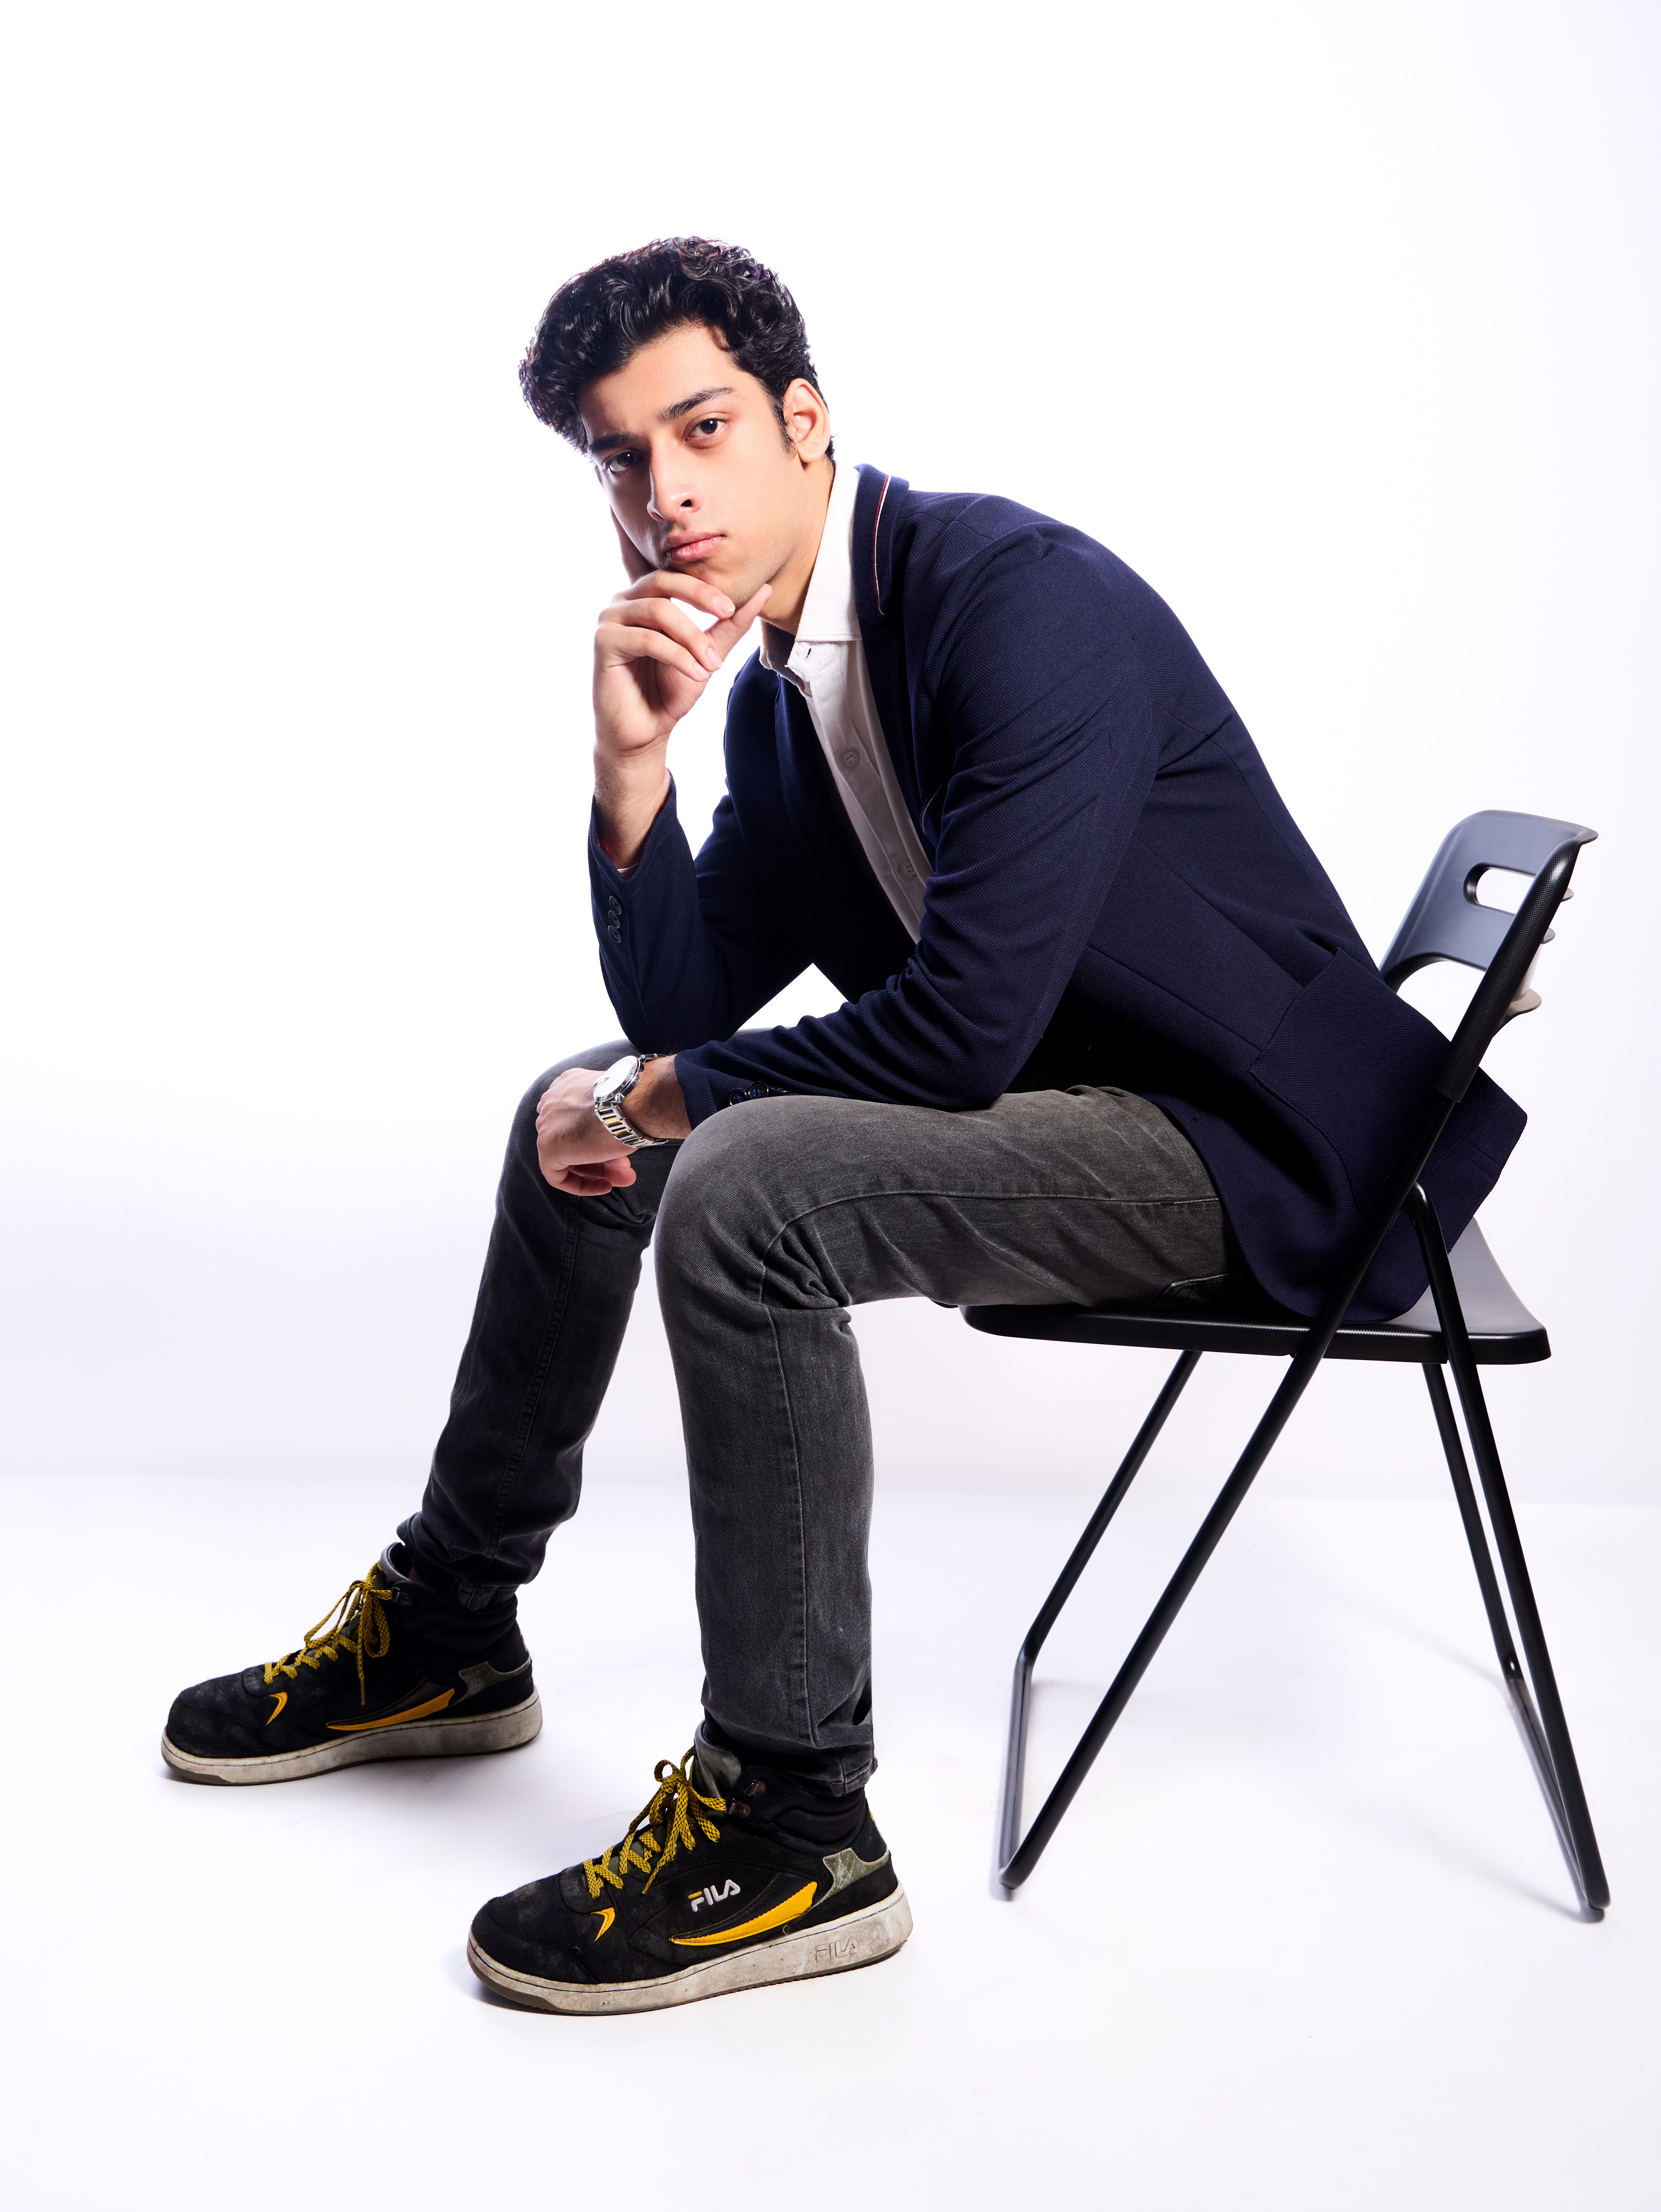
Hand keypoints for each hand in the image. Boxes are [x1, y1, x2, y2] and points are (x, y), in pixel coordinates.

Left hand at [534, 1068, 638, 1195]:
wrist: (630, 1102)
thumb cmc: (632, 1099)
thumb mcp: (619, 1100)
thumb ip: (607, 1112)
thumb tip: (615, 1130)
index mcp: (568, 1085)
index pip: (575, 1117)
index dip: (598, 1136)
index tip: (618, 1146)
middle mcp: (552, 1101)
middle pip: (573, 1137)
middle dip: (602, 1155)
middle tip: (625, 1164)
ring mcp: (547, 1124)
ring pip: (569, 1156)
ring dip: (600, 1170)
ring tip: (626, 1177)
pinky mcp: (548, 1147)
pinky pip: (558, 1174)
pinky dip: (582, 1184)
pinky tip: (606, 1185)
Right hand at [593, 568, 771, 758]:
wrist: (645, 732)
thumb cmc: (669, 691)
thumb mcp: (706, 652)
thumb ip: (730, 624)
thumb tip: (764, 590)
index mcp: (645, 599)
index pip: (675, 575)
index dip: (705, 586)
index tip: (733, 607)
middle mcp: (623, 602)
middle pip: (663, 581)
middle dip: (700, 596)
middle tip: (729, 614)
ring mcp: (609, 620)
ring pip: (658, 611)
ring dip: (692, 637)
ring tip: (712, 665)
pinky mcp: (603, 643)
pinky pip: (645, 639)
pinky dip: (676, 655)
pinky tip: (695, 673)